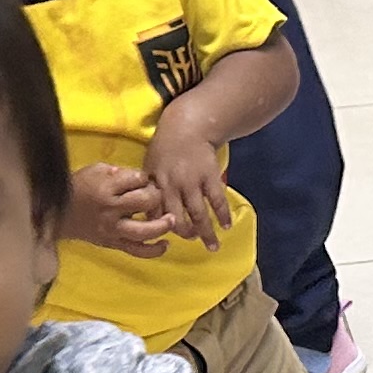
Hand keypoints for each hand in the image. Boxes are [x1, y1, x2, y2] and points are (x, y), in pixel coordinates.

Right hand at [68, 160, 175, 257]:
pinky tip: (165, 245)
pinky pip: (136, 251)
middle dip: (156, 196)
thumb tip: (141, 179)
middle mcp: (111, 210)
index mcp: (106, 188)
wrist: (58, 213)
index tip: (141, 180)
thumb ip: (119, 172)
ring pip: (144, 231)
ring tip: (171, 220)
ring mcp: (113, 230)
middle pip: (145, 202)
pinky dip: (153, 251)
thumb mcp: (96, 170)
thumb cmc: (80, 187)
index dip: (144, 178)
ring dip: (162, 226)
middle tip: (155, 196)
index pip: (137, 179)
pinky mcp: (113, 243)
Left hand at [144, 113, 234, 250]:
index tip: (167, 236)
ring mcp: (193, 181)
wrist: (189, 126)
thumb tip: (145, 214)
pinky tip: (227, 225)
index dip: (160, 227)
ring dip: (206, 232)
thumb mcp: (150, 166)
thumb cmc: (166, 148)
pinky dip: (222, 215)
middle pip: (177, 218)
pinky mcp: (211, 176)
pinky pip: (217, 200)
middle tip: (192, 240)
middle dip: (185, 233)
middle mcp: (173, 185)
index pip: (155, 213)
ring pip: (199, 213)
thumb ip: (149, 189)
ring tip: (212, 246)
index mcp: (156, 183)